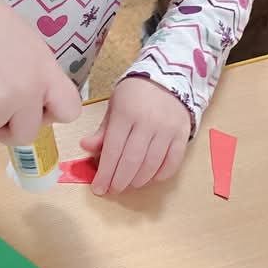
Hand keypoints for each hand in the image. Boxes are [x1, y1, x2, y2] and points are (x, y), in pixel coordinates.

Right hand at [0, 0, 81, 143]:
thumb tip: (35, 98)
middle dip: (13, 128)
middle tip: (0, 110)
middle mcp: (29, 91)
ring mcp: (1, 101)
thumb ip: (38, 76)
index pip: (69, 111)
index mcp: (46, 72)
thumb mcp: (29, 45)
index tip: (38, 107)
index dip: (52, 114)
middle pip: (28, 134)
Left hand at [81, 77, 190, 196]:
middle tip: (113, 190)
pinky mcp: (183, 134)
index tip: (98, 188)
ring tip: (129, 185)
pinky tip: (151, 178)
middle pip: (132, 161)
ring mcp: (167, 129)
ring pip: (151, 164)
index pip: (113, 150)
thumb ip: (102, 130)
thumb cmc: (135, 95)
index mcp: (126, 114)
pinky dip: (161, 174)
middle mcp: (148, 122)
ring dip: (138, 180)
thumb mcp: (114, 107)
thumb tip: (85, 146)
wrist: (168, 77)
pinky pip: (173, 161)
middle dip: (120, 181)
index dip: (105, 173)